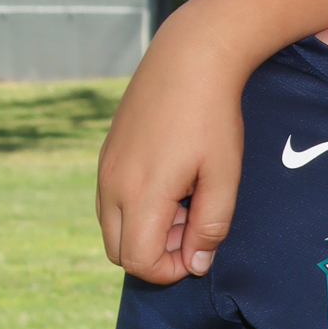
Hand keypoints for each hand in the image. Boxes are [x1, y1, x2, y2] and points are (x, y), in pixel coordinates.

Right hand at [97, 18, 245, 282]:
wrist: (189, 57)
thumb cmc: (212, 118)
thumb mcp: (223, 177)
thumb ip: (210, 226)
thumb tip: (195, 264)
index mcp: (140, 194)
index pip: (138, 262)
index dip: (169, 271)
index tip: (198, 249)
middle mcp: (111, 184)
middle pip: (119, 252)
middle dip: (156, 253)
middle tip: (193, 223)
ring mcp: (104, 168)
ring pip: (111, 228)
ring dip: (146, 230)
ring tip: (185, 200)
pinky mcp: (107, 154)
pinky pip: (110, 201)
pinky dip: (136, 208)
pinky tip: (170, 182)